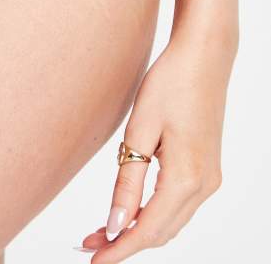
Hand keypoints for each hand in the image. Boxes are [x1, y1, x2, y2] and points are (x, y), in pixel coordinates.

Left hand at [78, 27, 237, 261]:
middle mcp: (205, 185)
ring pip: (171, 221)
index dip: (119, 250)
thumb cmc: (170, 83)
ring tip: (103, 230)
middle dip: (125, 242)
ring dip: (138, 229)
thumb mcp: (140, 130)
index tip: (93, 263)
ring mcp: (209, 177)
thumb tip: (116, 226)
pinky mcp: (206, 167)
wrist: (204, 55)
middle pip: (161, 231)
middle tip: (88, 244)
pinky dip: (153, 213)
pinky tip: (131, 208)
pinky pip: (178, 203)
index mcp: (188, 178)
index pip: (148, 230)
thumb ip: (128, 182)